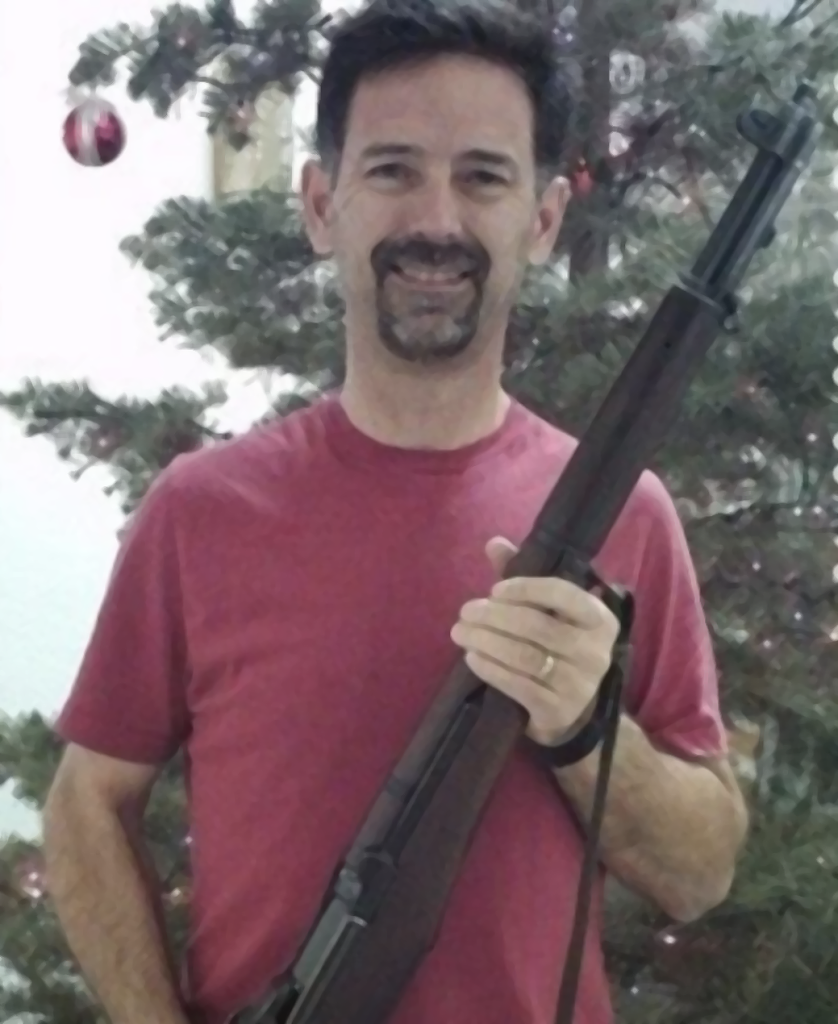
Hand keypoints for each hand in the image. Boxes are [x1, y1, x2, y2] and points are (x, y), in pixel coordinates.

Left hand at [450, 537, 620, 746]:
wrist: (572, 713)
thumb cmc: (556, 650)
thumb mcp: (549, 613)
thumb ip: (523, 577)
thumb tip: (494, 543)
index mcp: (599, 618)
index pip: (564, 594)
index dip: (525, 588)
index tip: (494, 590)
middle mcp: (596, 651)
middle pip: (537, 626)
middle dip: (494, 617)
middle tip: (465, 612)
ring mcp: (579, 684)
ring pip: (525, 656)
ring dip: (486, 641)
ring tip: (460, 633)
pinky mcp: (559, 710)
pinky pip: (519, 685)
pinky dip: (491, 669)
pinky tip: (471, 657)